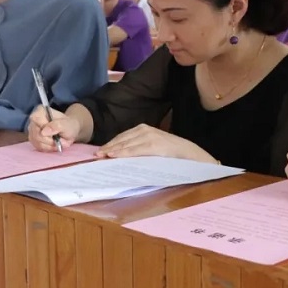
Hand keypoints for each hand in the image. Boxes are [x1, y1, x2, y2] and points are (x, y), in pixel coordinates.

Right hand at [28, 106, 79, 151]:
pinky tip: (54, 145)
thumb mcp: (67, 124)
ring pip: (37, 142)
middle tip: (60, 139)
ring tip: (58, 142)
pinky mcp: (33, 139)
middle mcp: (34, 120)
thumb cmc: (68, 125)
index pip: (36, 118)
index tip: (55, 132)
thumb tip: (44, 132)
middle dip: (49, 140)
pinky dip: (48, 148)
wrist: (68, 131)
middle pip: (36, 133)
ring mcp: (32, 130)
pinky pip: (38, 147)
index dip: (44, 127)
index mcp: (41, 111)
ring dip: (49, 145)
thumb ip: (57, 126)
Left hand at [97, 124, 215, 162]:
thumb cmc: (172, 155)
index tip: (99, 152)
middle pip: (122, 139)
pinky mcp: (154, 145)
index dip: (110, 144)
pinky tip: (114, 156)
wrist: (192, 155)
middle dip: (108, 147)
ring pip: (126, 143)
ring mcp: (150, 136)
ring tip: (101, 156)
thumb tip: (121, 157)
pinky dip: (123, 152)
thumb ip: (140, 149)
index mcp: (145, 130)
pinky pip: (135, 150)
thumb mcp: (154, 149)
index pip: (123, 137)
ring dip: (112, 150)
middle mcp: (146, 130)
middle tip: (95, 155)